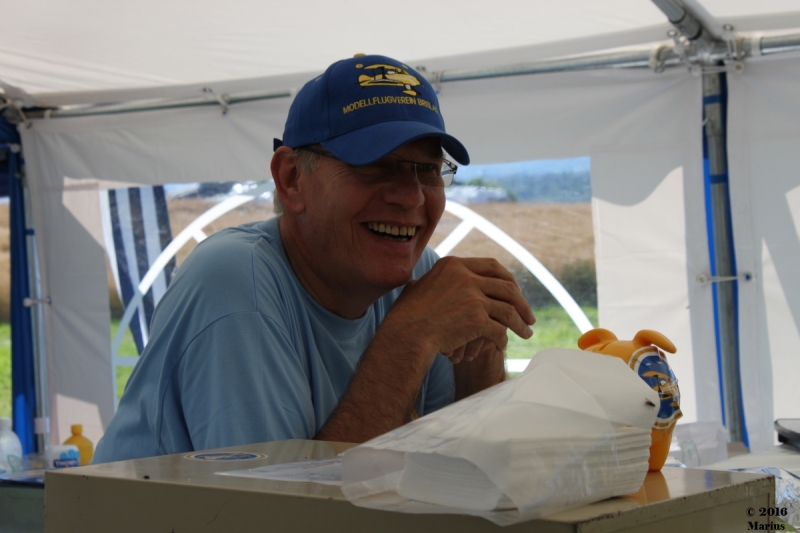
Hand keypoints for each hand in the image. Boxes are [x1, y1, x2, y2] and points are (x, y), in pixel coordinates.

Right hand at [382, 257, 535, 361]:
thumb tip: (429, 280)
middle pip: (506, 286)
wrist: (405, 335)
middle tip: (528, 315)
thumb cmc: (405, 316)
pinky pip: (499, 329)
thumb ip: (431, 281)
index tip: (515, 292)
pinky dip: (503, 339)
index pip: (492, 266)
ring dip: (520, 322)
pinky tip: (503, 345)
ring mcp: (473, 296)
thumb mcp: (418, 287)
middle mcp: (466, 276)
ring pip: (508, 309)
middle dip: (521, 302)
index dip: (508, 279)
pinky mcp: (477, 318)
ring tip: (527, 332)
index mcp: (454, 265)